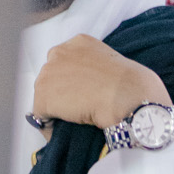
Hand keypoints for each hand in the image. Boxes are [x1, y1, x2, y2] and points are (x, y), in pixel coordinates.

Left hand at [32, 35, 170, 130]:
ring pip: (45, 96)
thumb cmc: (133, 84)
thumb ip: (96, 69)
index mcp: (79, 42)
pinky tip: (64, 131)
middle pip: (51, 78)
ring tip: (74, 119)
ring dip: (56, 108)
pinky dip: (50, 126)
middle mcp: (60, 52)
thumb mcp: (113, 63)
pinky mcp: (44, 97)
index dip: (71, 81)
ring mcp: (49, 74)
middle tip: (78, 108)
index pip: (64, 63)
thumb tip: (94, 87)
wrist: (129, 96)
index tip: (80, 93)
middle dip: (61, 92)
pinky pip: (40, 117)